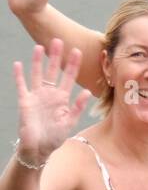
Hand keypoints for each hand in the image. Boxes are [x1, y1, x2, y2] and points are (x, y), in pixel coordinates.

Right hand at [13, 40, 90, 162]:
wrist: (39, 148)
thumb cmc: (55, 137)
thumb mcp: (69, 123)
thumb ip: (77, 107)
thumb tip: (87, 92)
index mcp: (62, 99)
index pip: (68, 78)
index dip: (72, 65)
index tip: (77, 51)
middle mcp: (49, 94)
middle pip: (52, 71)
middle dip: (56, 57)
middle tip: (58, 40)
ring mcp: (36, 96)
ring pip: (37, 74)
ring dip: (38, 61)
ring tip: (39, 47)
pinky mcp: (25, 101)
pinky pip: (21, 86)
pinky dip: (19, 76)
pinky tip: (18, 64)